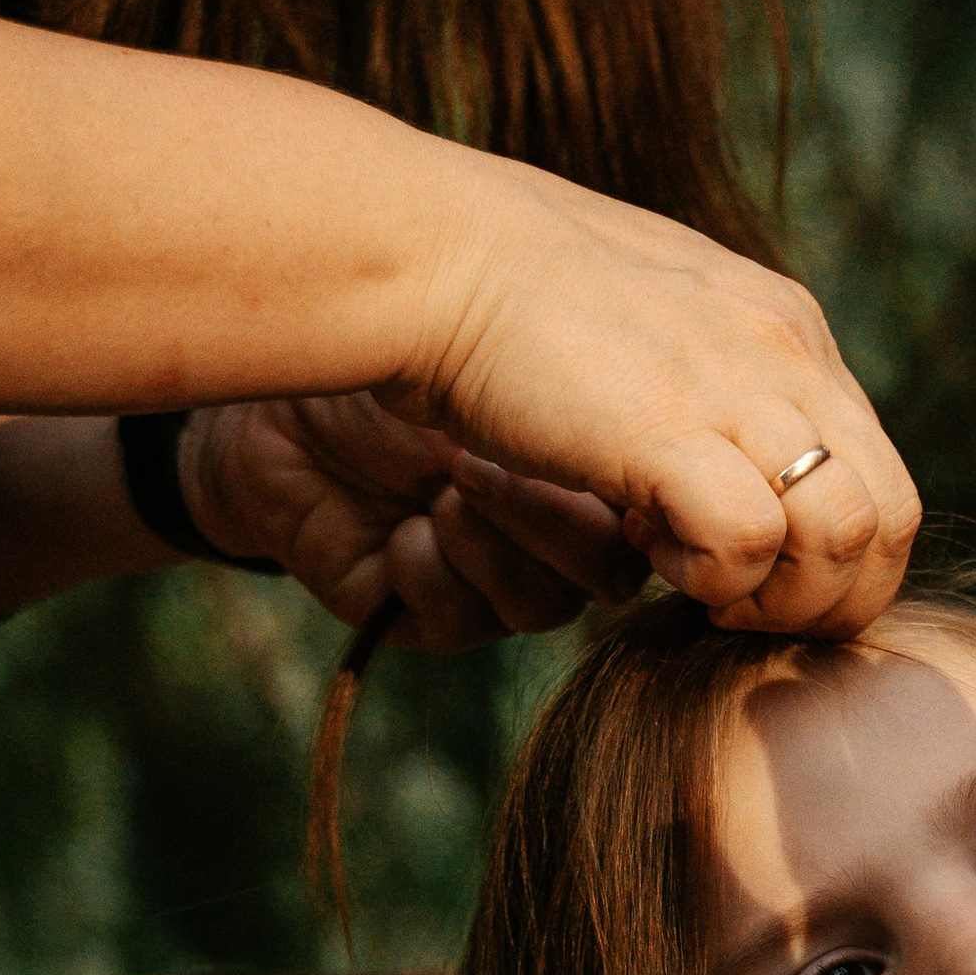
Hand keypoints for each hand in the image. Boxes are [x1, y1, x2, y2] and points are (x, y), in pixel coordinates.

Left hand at [185, 391, 642, 651]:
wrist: (286, 396)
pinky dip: (430, 565)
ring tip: (438, 483)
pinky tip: (399, 526)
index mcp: (597, 478)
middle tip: (482, 461)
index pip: (662, 524)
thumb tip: (689, 474)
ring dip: (487, 540)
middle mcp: (557, 540)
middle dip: (551, 520)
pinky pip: (467, 619)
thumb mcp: (518, 370)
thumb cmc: (404, 355)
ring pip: (543, 606)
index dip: (639, 508)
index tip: (594, 458)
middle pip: (614, 578)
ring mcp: (498, 584)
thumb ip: (606, 424)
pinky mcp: (434, 618)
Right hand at [397, 158, 920, 635]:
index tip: (746, 564)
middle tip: (736, 604)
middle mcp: (787, 353)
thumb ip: (709, 385)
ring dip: (778, 593)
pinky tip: (648, 550)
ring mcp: (739, 385)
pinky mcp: (673, 427)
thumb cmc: (511, 297)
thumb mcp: (649, 329)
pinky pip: (753, 541)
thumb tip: (723, 463)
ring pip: (847, 534)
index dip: (829, 553)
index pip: (881, 477)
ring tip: (695, 584)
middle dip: (828, 594)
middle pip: (890, 518)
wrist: (430, 252)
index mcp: (789, 331)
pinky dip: (714, 577)